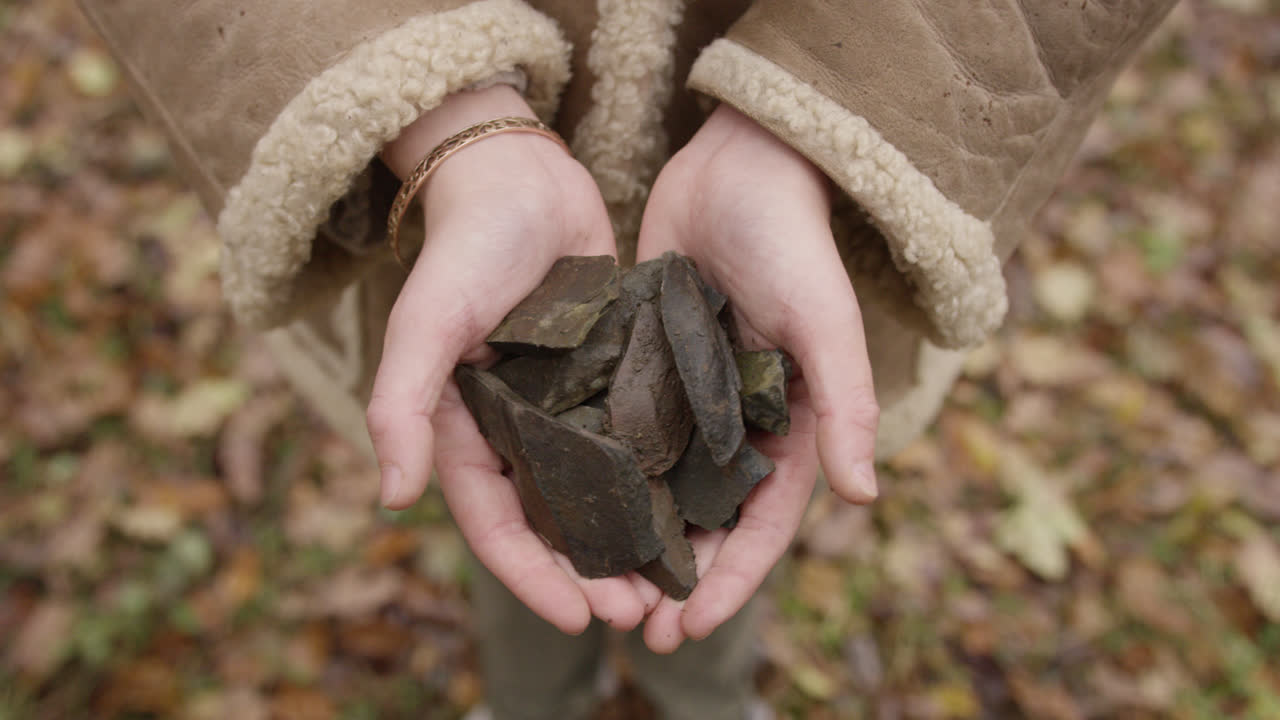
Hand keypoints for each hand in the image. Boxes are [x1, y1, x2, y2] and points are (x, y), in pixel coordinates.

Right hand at [369, 86, 658, 634]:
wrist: (521, 175)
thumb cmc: (467, 245)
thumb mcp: (427, 321)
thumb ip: (401, 403)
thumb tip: (392, 497)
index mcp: (466, 429)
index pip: (495, 522)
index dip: (533, 576)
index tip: (578, 618)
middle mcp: (516, 428)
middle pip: (553, 521)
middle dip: (592, 572)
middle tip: (642, 611)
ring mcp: (565, 405)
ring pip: (598, 493)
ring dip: (630, 539)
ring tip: (673, 579)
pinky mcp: (607, 375)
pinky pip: (632, 440)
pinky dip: (657, 479)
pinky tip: (697, 506)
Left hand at [635, 104, 879, 651]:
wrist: (739, 165)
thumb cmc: (793, 241)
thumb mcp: (825, 323)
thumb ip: (847, 407)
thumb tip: (864, 498)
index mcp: (791, 426)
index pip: (765, 525)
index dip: (732, 581)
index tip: (690, 627)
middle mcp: (739, 423)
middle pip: (709, 521)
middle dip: (677, 579)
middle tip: (633, 628)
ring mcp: (690, 399)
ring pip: (661, 488)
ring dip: (635, 540)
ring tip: (594, 586)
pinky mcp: (646, 365)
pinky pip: (624, 432)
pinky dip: (603, 474)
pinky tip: (564, 508)